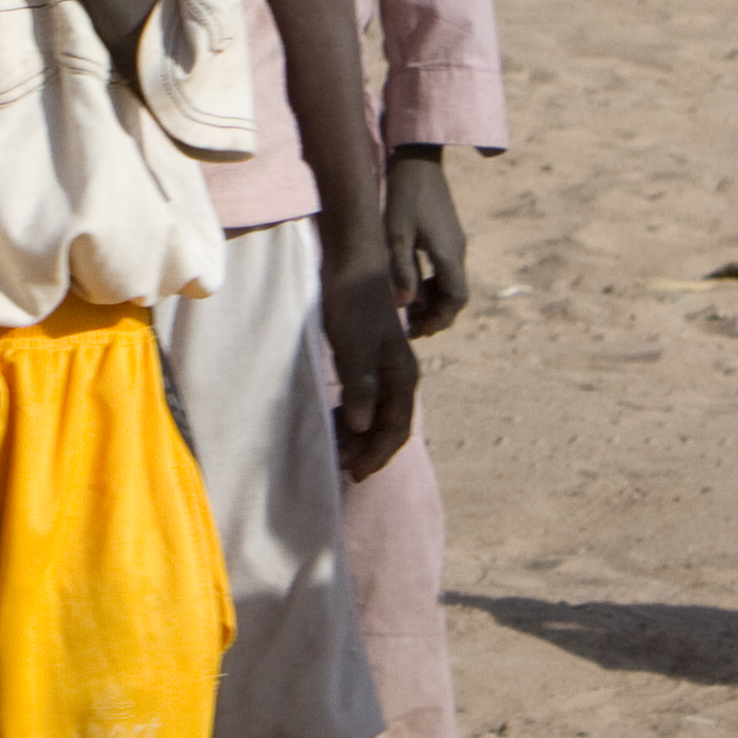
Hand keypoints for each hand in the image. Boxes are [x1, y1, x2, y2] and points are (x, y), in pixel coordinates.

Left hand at [321, 235, 420, 477]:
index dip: (377, 455)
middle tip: (339, 467)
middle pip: (388, 426)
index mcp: (403, 376)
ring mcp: (384, 369)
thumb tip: (362, 425)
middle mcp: (399, 376)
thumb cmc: (352, 302)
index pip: (396, 428)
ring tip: (334, 449)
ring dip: (357, 435)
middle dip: (366, 450)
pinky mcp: (368, 361)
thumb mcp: (353, 345)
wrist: (350, 263)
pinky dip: (351, 415)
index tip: (355, 474)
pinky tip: (334, 420)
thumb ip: (360, 385)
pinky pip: (365, 400)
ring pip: (375, 415)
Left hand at [385, 148, 472, 337]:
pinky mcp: (448, 236)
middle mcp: (458, 251)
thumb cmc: (403, 196)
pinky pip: (446, 270)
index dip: (441, 319)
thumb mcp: (396, 235)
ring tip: (409, 314)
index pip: (457, 298)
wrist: (417, 162)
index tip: (420, 330)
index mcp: (449, 254)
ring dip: (433, 302)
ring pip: (451, 284)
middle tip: (412, 329)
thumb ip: (402, 270)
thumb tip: (404, 305)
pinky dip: (432, 286)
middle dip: (436, 315)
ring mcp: (455, 243)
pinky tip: (412, 288)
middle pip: (456, 295)